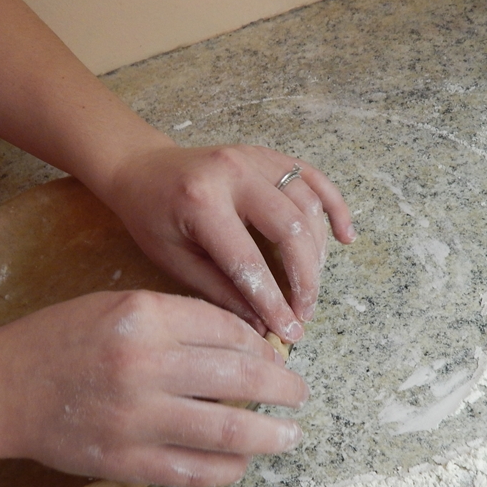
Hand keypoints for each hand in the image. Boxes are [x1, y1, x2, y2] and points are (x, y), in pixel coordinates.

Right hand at [0, 291, 308, 486]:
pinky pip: (193, 472)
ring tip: (290, 435)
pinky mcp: (124, 462)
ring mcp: (136, 418)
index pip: (229, 330)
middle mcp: (145, 365)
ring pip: (227, 432)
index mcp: (145, 316)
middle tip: (300, 394)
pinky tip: (243, 463)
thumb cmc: (58, 339)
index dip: (263, 346)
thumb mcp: (116, 305)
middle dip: (284, 389)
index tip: (276, 356)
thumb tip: (241, 343)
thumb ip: (176, 319)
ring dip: (271, 435)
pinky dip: (228, 469)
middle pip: (242, 379)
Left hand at [100, 144, 354, 342]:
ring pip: (308, 205)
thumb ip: (220, 291)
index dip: (273, 301)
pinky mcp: (270, 155)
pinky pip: (315, 178)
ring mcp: (255, 158)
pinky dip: (335, 208)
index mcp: (200, 201)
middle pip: (291, 228)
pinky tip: (345, 238)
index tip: (289, 331)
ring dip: (318, 252)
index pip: (248, 260)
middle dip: (305, 279)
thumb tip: (261, 327)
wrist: (141, 168)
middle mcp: (233, 172)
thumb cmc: (152, 218)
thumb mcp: (174, 260)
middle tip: (305, 313)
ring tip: (311, 288)